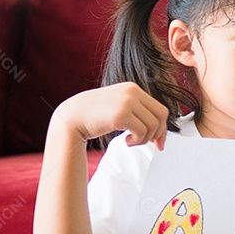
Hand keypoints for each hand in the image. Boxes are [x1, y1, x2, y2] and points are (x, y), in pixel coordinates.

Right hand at [51, 82, 168, 148]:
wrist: (72, 117)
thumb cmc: (95, 115)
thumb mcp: (119, 106)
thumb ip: (137, 111)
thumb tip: (159, 129)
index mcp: (133, 89)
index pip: (160, 109)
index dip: (162, 128)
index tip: (158, 142)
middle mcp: (132, 92)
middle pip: (161, 116)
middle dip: (158, 134)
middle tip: (150, 145)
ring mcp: (126, 102)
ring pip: (152, 126)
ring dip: (144, 139)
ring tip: (131, 141)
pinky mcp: (120, 114)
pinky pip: (141, 131)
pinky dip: (137, 141)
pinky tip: (126, 141)